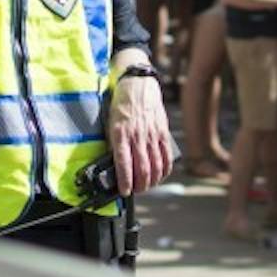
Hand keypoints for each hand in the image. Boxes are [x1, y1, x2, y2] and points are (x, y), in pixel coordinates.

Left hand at [107, 73, 174, 194]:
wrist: (138, 84)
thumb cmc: (121, 104)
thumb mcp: (110, 122)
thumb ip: (113, 143)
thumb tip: (113, 164)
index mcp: (120, 133)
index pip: (123, 163)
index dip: (125, 181)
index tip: (124, 191)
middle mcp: (137, 135)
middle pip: (142, 168)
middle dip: (140, 185)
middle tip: (136, 191)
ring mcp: (152, 134)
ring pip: (156, 165)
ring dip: (152, 181)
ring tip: (147, 186)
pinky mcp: (163, 132)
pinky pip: (166, 156)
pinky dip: (165, 170)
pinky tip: (160, 175)